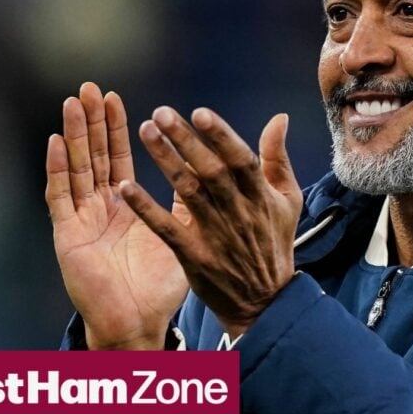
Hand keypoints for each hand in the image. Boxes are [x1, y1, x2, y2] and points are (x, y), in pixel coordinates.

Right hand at [45, 83, 189, 350]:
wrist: (140, 324)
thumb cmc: (159, 286)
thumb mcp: (179, 233)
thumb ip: (187, 201)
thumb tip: (209, 168)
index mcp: (124, 206)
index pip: (117, 157)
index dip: (116, 128)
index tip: (115, 97)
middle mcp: (99, 208)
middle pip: (93, 155)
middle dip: (91, 121)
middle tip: (89, 87)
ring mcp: (81, 220)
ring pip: (75, 167)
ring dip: (73, 134)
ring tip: (74, 102)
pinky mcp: (69, 235)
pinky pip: (60, 197)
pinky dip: (57, 169)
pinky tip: (56, 141)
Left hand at [117, 107, 303, 336]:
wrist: (264, 300)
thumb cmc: (274, 242)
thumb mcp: (287, 199)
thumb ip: (278, 158)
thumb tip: (279, 118)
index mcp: (261, 196)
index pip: (241, 160)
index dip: (221, 136)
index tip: (199, 112)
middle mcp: (239, 213)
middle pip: (211, 171)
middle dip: (186, 140)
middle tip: (160, 113)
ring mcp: (216, 236)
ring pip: (188, 192)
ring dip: (165, 161)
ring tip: (145, 132)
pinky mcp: (195, 257)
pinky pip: (167, 229)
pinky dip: (146, 208)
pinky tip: (125, 187)